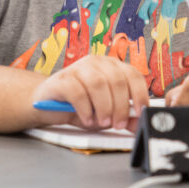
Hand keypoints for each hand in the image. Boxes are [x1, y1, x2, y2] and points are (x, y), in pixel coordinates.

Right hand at [31, 55, 148, 131]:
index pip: (132, 74)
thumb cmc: (80, 106)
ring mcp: (78, 68)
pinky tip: (87, 118)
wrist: (48, 106)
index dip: (139, 93)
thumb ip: (124, 117)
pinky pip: (77, 92)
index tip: (140, 112)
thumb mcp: (106, 113)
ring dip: (103, 107)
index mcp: (112, 66)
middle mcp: (96, 63)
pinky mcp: (62, 79)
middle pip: (116, 80)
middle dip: (120, 106)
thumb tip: (140, 123)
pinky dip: (85, 109)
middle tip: (118, 124)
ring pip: (98, 83)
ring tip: (102, 122)